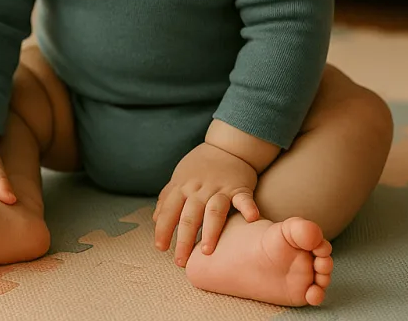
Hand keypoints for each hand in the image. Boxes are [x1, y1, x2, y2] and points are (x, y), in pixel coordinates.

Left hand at [153, 143, 260, 266]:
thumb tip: (156, 219)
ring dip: (210, 230)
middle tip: (181, 261)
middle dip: (184, 239)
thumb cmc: (200, 165)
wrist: (227, 145)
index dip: (163, 229)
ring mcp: (220, 188)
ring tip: (207, 250)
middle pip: (190, 215)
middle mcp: (199, 189)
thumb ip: (167, 198)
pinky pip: (244, 198)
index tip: (161, 248)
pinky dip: (248, 208)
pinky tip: (251, 219)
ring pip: (214, 210)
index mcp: (183, 187)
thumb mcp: (179, 177)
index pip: (169, 210)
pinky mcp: (239, 188)